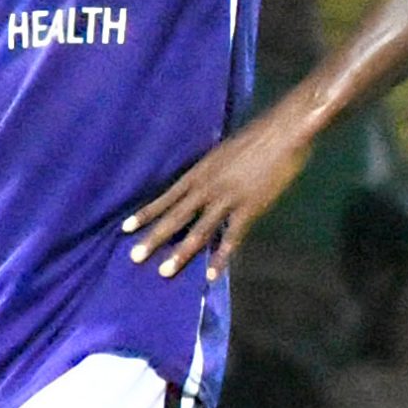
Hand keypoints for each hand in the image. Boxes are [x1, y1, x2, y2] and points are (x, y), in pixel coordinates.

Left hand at [123, 110, 312, 285]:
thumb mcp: (223, 153)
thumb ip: (211, 171)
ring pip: (198, 230)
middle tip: (134, 258)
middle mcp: (206, 188)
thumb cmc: (256, 139)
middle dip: (154, 238)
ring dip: (180, 253)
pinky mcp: (248, 209)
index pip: (166, 197)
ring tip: (163, 272)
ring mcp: (226, 199)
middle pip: (175, 217)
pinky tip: (211, 274)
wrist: (281, 133)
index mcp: (199, 172)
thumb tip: (203, 183)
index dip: (146, 213)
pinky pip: (231, 237)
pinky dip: (221, 257)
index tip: (125, 229)